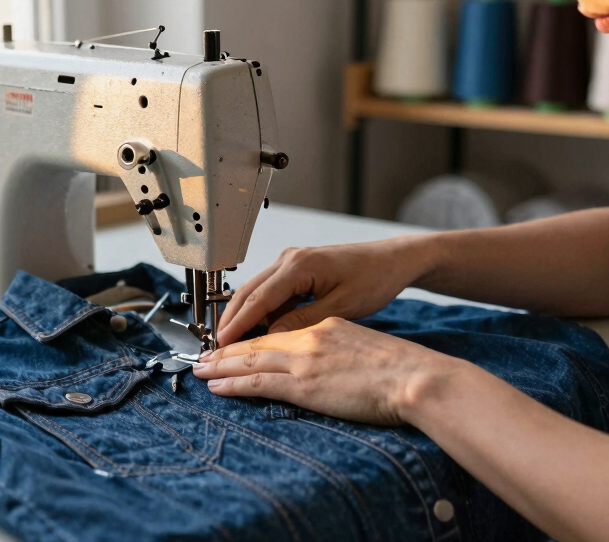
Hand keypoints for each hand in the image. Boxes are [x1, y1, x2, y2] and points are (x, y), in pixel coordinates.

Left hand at [192, 316, 461, 425]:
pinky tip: (217, 385)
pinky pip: (258, 382)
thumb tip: (328, 365)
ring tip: (200, 370)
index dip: (253, 338)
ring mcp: (305, 358)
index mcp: (327, 326)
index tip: (235, 345)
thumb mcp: (366, 348)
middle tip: (203, 355)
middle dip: (227, 348)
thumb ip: (340, 350)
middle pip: (259, 341)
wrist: (417, 377)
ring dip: (221, 365)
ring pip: (251, 359)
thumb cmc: (404, 370)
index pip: (280, 330)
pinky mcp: (304, 382)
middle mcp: (311, 337)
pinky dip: (233, 383)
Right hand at [217, 238, 434, 346]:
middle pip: (248, 293)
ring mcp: (291, 263)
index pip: (258, 299)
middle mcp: (289, 260)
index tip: (221, 344)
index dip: (237, 324)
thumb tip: (273, 338)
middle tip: (215, 348)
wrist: (393, 260)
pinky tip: (260, 334)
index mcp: (299, 265)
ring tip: (232, 346)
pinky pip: (272, 294)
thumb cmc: (375, 278)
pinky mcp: (297, 271)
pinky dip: (263, 314)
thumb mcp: (342, 307)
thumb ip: (304, 322)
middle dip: (230, 321)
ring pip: (257, 294)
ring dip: (245, 318)